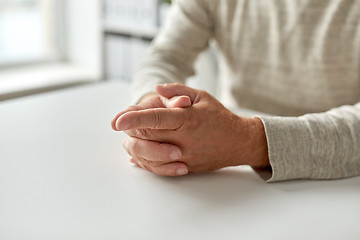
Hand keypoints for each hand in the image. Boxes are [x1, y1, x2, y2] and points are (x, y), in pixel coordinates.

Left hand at [113, 84, 269, 175]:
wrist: (239, 142)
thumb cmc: (219, 117)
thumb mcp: (201, 96)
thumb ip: (177, 91)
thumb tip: (156, 89)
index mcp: (188, 119)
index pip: (156, 118)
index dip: (134, 118)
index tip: (117, 120)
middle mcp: (185, 140)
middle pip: (148, 136)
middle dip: (130, 129)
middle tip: (121, 122)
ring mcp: (185, 157)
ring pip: (151, 156)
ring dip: (135, 146)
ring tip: (128, 137)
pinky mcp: (185, 167)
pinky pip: (160, 168)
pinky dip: (145, 162)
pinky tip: (136, 155)